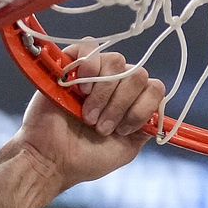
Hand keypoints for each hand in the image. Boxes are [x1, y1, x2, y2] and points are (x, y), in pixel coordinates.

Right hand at [11, 40, 165, 191]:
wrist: (50, 160)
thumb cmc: (83, 159)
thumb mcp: (125, 150)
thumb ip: (145, 130)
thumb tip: (157, 114)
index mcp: (131, 103)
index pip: (154, 88)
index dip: (141, 108)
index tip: (123, 130)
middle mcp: (115, 85)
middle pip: (137, 74)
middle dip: (121, 104)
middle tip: (101, 126)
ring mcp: (93, 74)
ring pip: (116, 61)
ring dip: (104, 93)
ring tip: (87, 115)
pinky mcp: (70, 65)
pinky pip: (89, 47)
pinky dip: (88, 67)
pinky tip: (80, 90)